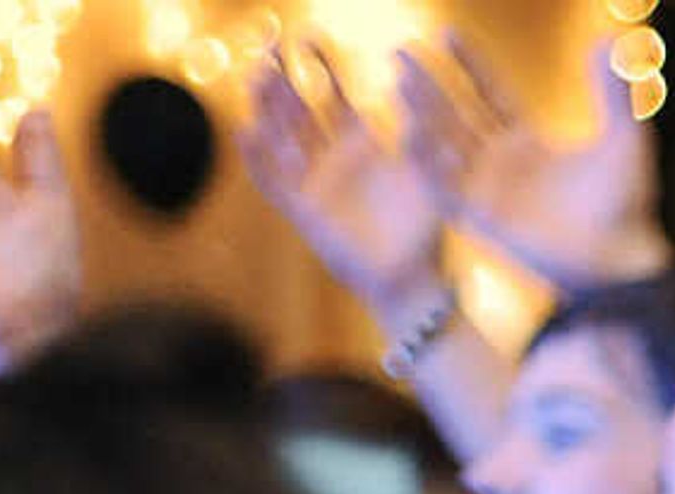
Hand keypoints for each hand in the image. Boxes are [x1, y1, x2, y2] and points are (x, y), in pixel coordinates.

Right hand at [238, 42, 448, 320]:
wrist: (411, 279)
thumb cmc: (424, 229)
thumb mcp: (427, 176)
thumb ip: (422, 136)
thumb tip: (421, 92)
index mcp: (360, 145)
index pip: (333, 94)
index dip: (320, 66)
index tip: (310, 34)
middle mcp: (330, 159)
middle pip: (298, 109)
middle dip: (284, 78)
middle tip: (270, 45)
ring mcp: (312, 183)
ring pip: (280, 137)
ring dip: (267, 108)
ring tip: (258, 77)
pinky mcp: (301, 211)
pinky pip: (273, 181)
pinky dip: (258, 158)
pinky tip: (247, 131)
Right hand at [398, 34, 667, 293]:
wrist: (619, 258)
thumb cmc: (624, 201)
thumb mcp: (622, 138)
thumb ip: (613, 91)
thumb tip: (613, 40)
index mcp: (528, 143)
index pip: (490, 93)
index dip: (470, 64)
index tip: (447, 32)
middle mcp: (501, 164)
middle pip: (455, 113)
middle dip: (429, 82)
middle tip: (401, 49)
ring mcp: (487, 191)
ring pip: (444, 143)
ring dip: (421, 112)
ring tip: (399, 78)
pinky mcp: (480, 219)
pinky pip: (444, 186)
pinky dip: (426, 162)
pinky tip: (410, 132)